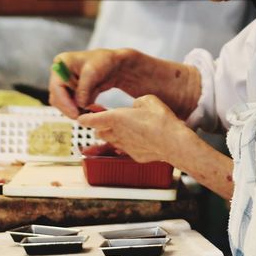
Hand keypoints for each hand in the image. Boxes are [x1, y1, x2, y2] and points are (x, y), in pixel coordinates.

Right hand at [48, 49, 135, 117]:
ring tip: (94, 110)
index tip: (74, 113)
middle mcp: (61, 75)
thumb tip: (79, 104)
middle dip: (70, 108)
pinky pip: (75, 106)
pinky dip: (84, 110)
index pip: (56, 87)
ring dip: (78, 110)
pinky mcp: (74, 93)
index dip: (64, 102)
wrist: (115, 64)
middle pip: (58, 98)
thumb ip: (84, 88)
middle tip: (84, 115)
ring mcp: (67, 85)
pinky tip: (97, 108)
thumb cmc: (104, 61)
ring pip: (66, 104)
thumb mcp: (93, 72)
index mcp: (62, 64)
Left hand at [76, 95, 192, 163]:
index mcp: (116, 118)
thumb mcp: (148, 100)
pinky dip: (128, 144)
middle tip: (107, 121)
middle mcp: (117, 134)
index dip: (84, 118)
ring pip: (111, 141)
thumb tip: (136, 107)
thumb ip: (137, 103)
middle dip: (100, 127)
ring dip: (112, 136)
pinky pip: (125, 149)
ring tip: (122, 130)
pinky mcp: (134, 155)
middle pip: (99, 132)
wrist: (173, 142)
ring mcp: (125, 146)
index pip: (91, 120)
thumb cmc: (161, 120)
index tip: (82, 117)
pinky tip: (139, 140)